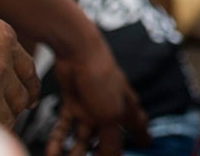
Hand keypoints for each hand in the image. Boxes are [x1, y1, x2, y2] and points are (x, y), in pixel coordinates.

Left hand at [44, 39, 148, 155]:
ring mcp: (90, 107)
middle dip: (100, 152)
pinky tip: (52, 153)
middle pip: (107, 137)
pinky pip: (64, 128)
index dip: (142, 136)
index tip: (146, 145)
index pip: (138, 125)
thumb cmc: (102, 81)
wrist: (78, 55)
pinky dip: (58, 141)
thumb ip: (110, 142)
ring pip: (83, 137)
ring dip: (75, 153)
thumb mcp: (110, 117)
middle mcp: (109, 109)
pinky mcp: (71, 103)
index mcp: (126, 108)